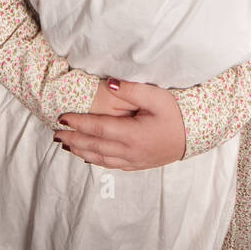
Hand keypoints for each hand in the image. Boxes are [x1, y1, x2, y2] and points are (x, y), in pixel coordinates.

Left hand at [57, 79, 185, 169]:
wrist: (195, 136)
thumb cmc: (177, 114)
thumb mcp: (158, 97)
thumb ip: (133, 90)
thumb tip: (111, 84)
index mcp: (133, 134)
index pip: (98, 129)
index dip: (78, 124)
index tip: (62, 117)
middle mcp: (130, 151)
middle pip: (94, 147)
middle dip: (73, 139)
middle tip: (55, 133)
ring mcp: (134, 161)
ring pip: (100, 158)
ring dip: (80, 151)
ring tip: (65, 144)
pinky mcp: (138, 165)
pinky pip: (111, 164)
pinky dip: (95, 160)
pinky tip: (88, 156)